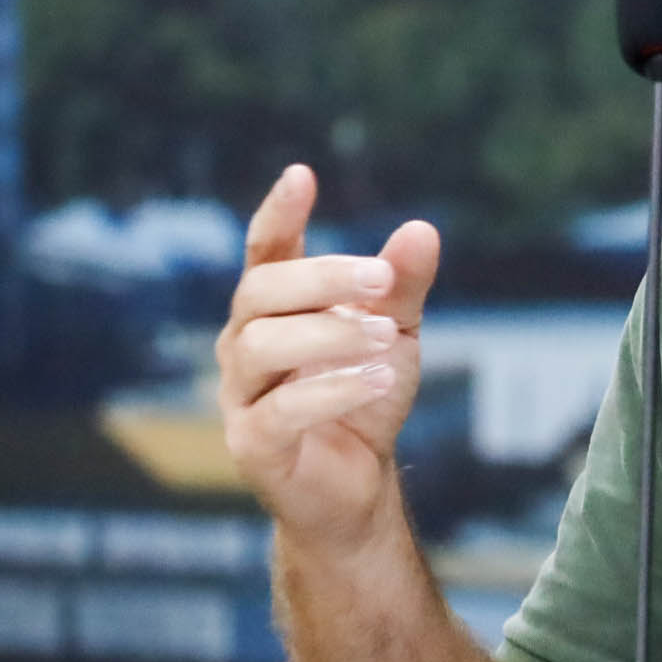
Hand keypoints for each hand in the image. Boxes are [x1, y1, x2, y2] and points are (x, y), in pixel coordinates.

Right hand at [217, 163, 442, 559]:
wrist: (358, 486)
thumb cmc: (365, 397)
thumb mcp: (395, 333)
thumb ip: (401, 285)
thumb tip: (421, 229)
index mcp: (274, 310)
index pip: (265, 252)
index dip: (278, 214)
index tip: (301, 175)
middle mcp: (244, 345)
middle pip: (260, 291)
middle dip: (322, 278)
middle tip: (382, 279)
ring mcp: (240, 395)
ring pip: (264, 346)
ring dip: (331, 334)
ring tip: (387, 338)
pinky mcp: (252, 444)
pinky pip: (281, 409)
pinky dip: (332, 390)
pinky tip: (378, 379)